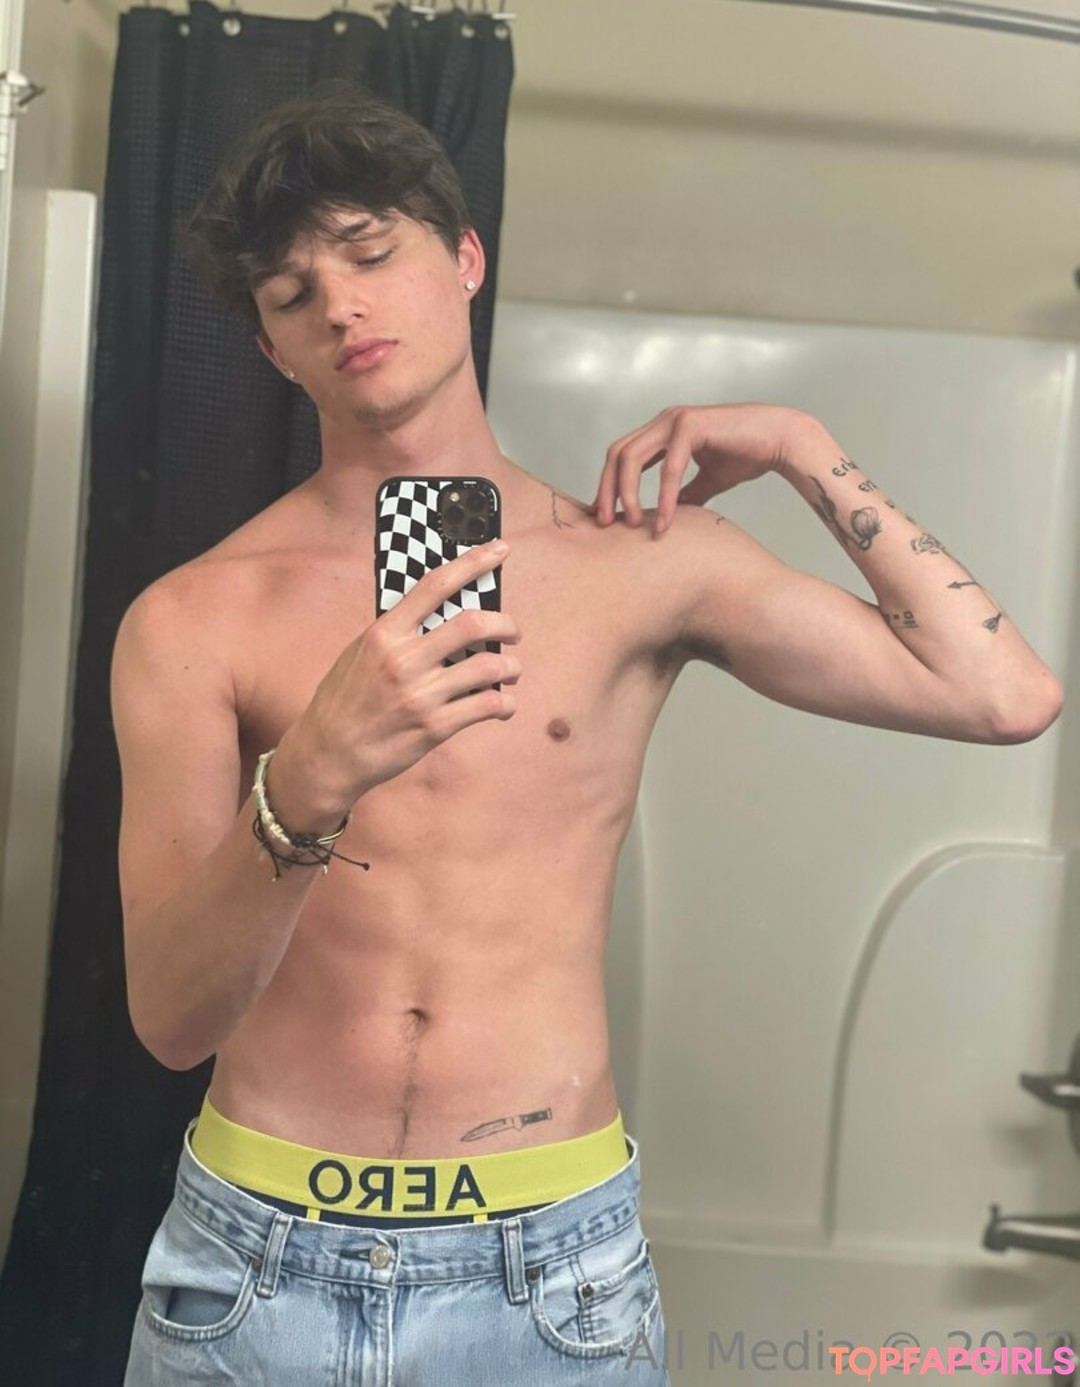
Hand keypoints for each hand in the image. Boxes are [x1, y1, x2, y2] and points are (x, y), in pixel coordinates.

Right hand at [274, 542, 519, 822]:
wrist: (329, 753)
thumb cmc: (345, 701)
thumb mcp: (360, 652)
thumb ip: (397, 631)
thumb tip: (435, 609)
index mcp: (385, 633)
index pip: (435, 585)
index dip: (473, 562)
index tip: (499, 550)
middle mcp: (404, 659)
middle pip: (474, 623)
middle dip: (506, 624)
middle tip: (512, 632)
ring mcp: (421, 694)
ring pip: (489, 667)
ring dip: (511, 668)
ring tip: (510, 672)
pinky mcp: (435, 727)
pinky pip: (488, 706)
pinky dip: (506, 703)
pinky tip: (503, 705)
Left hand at [592, 403, 810, 533]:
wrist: (781, 440)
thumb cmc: (747, 455)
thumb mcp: (707, 480)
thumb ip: (685, 494)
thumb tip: (669, 516)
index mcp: (663, 430)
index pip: (622, 456)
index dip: (609, 485)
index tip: (606, 516)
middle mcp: (664, 421)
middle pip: (617, 455)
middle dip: (607, 490)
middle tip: (605, 523)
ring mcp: (675, 420)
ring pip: (632, 458)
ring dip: (628, 494)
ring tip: (632, 524)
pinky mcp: (691, 426)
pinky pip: (668, 468)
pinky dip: (663, 498)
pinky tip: (664, 523)